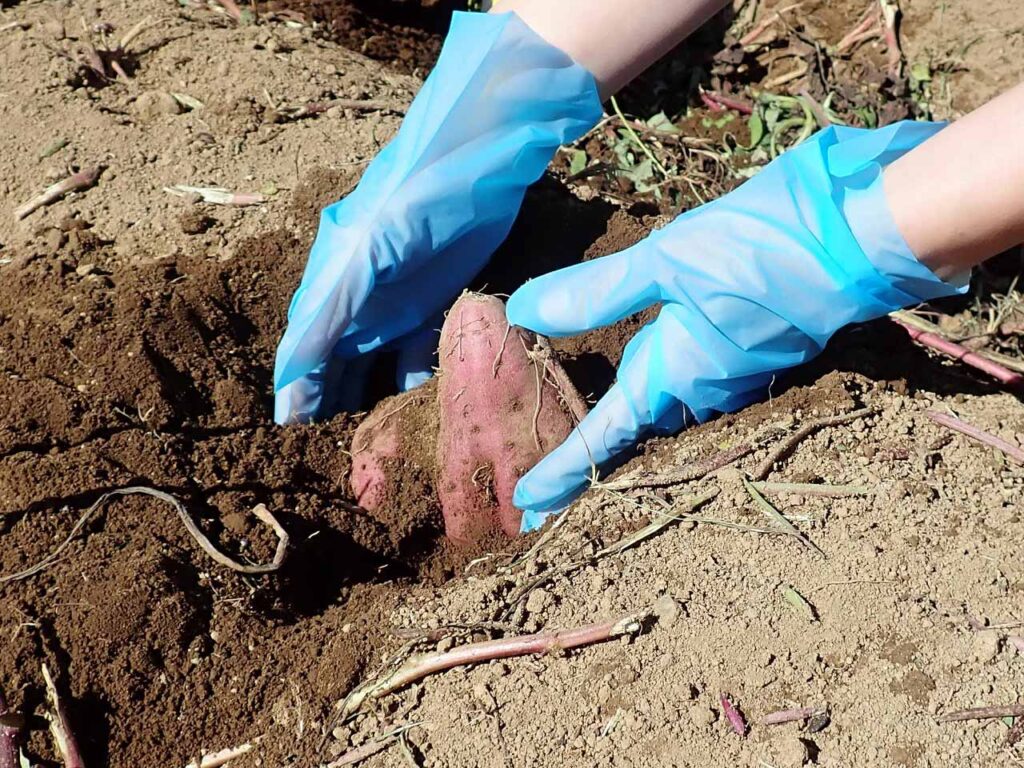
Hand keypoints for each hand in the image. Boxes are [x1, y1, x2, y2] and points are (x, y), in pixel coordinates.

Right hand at [273, 11, 599, 423]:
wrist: (482, 155)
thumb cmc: (415, 197)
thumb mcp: (364, 253)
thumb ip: (328, 315)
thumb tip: (288, 383)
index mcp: (328, 281)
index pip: (300, 348)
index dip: (293, 390)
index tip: (289, 437)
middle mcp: (355, 296)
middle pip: (333, 361)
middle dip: (328, 403)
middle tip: (329, 452)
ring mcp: (396, 301)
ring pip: (373, 361)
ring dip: (369, 398)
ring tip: (371, 443)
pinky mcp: (436, 302)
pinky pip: (418, 352)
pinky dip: (414, 379)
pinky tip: (416, 405)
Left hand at [508, 121, 967, 524]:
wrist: (862, 239)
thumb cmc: (761, 247)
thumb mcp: (666, 261)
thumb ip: (596, 293)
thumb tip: (522, 311)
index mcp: (677, 373)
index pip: (606, 434)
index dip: (564, 470)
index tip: (526, 508)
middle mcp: (706, 389)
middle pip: (637, 432)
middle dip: (593, 461)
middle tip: (546, 490)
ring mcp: (737, 376)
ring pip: (669, 409)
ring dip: (630, 428)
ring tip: (590, 442)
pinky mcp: (757, 355)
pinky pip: (697, 386)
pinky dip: (665, 390)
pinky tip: (653, 377)